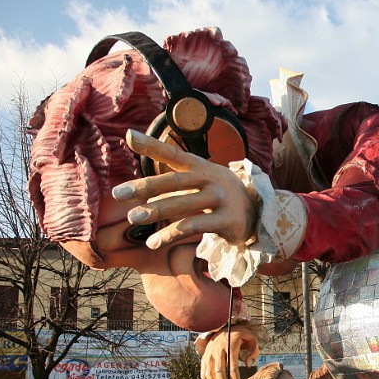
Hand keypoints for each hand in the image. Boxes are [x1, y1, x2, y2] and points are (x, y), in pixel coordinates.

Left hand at [113, 130, 256, 249]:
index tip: (129, 136)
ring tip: (133, 218)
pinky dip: (170, 234)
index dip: (152, 145)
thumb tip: (142, 185)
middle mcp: (211, 179)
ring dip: (155, 212)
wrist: (258, 213)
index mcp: (202, 167)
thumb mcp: (202, 179)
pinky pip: (194, 226)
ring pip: (182, 205)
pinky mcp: (226, 220)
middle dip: (145, 187)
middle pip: (174, 181)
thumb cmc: (220, 195)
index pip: (174, 154)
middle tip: (119, 194)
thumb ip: (174, 178)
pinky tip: (153, 242)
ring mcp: (220, 199)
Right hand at [198, 324, 260, 378]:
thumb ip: (254, 351)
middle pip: (219, 371)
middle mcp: (218, 349)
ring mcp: (209, 352)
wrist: (224, 327)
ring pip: (209, 372)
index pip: (232, 366)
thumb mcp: (251, 339)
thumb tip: (248, 365)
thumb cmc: (239, 336)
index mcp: (231, 345)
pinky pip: (203, 370)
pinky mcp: (204, 355)